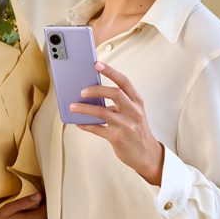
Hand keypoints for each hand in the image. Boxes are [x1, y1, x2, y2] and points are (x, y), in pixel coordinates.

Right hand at [0, 193, 46, 218]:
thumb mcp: (8, 209)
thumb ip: (25, 202)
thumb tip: (39, 196)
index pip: (48, 208)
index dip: (46, 200)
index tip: (43, 194)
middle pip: (50, 216)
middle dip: (47, 208)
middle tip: (41, 200)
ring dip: (46, 216)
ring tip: (38, 209)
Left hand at [70, 61, 164, 184]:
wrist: (146, 154)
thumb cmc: (136, 130)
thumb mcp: (133, 113)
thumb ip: (118, 103)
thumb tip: (92, 97)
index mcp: (137, 101)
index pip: (124, 81)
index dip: (110, 71)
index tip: (97, 64)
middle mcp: (134, 111)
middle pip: (115, 93)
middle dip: (96, 89)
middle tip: (82, 91)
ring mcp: (126, 125)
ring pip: (102, 112)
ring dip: (84, 109)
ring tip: (73, 107)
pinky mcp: (118, 138)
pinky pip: (97, 129)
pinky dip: (86, 125)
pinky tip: (78, 122)